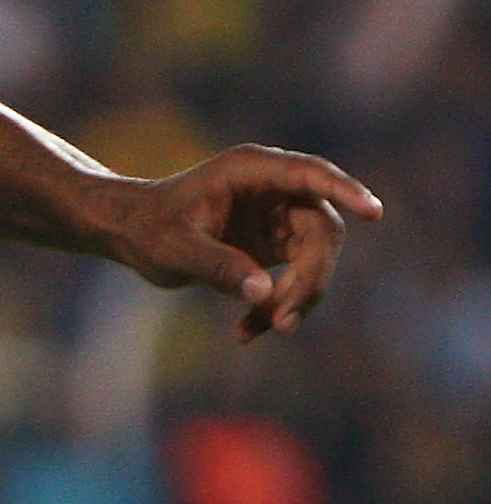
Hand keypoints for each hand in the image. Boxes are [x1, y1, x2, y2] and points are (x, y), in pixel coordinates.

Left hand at [105, 145, 383, 340]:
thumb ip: (217, 266)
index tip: (373, 212)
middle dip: (310, 278)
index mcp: (252, 170)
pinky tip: (246, 333)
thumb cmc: (147, 228)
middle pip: (322, 231)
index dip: (346, 190)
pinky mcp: (275, 246)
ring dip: (296, 299)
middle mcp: (275, 190)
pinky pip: (294, 280)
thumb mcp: (174, 248)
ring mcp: (279, 218)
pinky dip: (275, 308)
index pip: (312, 176)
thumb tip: (264, 293)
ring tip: (260, 331)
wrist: (129, 234)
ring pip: (315, 260)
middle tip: (283, 320)